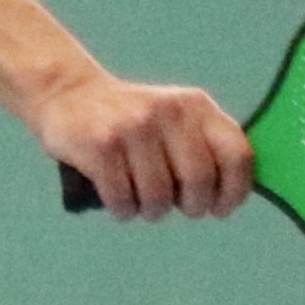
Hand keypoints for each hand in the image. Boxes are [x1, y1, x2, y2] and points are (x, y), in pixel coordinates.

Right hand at [33, 70, 253, 221]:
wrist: (68, 93)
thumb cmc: (131, 120)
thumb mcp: (175, 118)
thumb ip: (205, 146)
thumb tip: (231, 196)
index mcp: (195, 106)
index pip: (236, 154)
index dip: (234, 191)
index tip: (221, 208)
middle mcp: (168, 112)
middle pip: (198, 181)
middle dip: (191, 206)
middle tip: (177, 206)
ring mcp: (133, 128)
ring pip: (158, 198)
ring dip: (151, 211)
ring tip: (141, 199)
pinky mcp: (101, 146)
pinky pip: (123, 201)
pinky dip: (123, 210)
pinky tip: (118, 198)